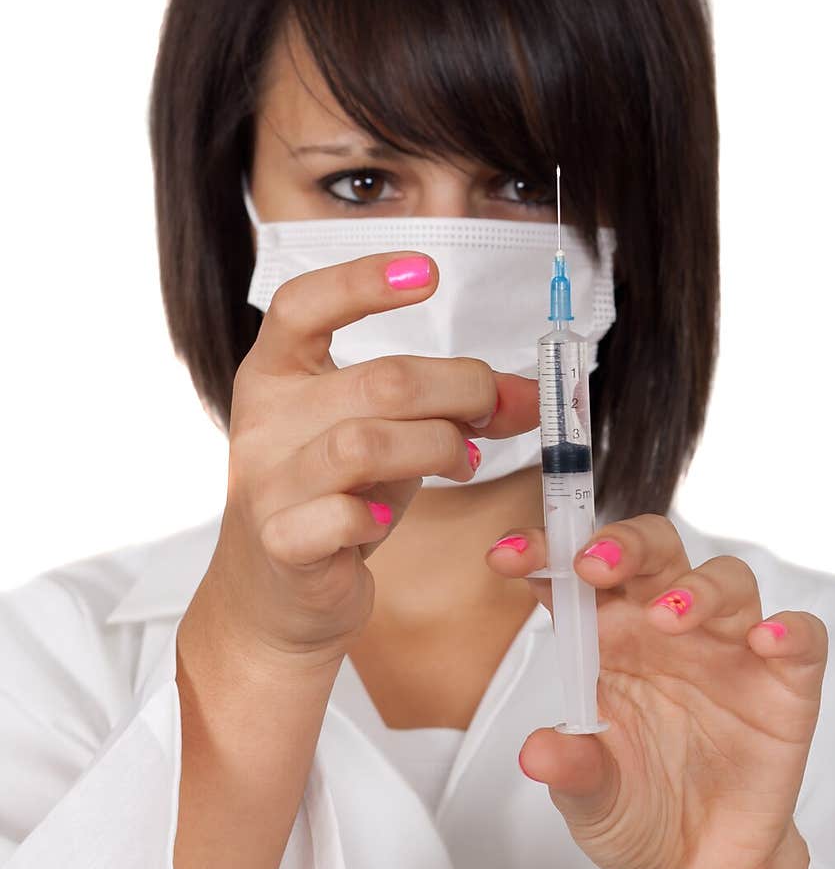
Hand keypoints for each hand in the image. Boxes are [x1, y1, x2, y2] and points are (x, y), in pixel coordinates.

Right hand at [188, 249, 538, 664]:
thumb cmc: (338, 498)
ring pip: (363, 443)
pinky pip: (339, 515)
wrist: (278, 597)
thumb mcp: (393, 437)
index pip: (303, 305)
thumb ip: (454, 406)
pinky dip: (376, 516)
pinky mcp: (278, 542)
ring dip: (435, 447)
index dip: (362, 282)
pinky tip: (385, 522)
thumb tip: (538, 394)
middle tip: (490, 410)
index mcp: (276, 374)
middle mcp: (262, 420)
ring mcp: (264, 482)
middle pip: (376, 379)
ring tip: (461, 460)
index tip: (428, 272)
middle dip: (457, 390)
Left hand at [487, 513, 825, 868]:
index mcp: (607, 640)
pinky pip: (800, 638)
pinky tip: (766, 641)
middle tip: (594, 565)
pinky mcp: (783, 685)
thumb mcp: (589, 798)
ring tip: (668, 617)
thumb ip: (570, 769)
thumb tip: (536, 752)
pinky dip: (790, 630)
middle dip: (625, 544)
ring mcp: (728, 651)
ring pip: (726, 580)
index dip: (544, 553)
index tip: (507, 555)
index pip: (574, 579)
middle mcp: (666, 630)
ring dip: (697, 587)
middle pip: (655, 553)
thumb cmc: (636, 812)